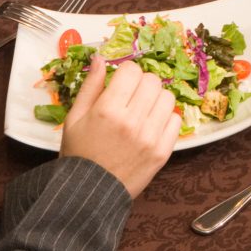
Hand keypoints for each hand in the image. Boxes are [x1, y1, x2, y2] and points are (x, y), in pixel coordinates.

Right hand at [58, 57, 180, 198]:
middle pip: (152, 81)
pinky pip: (176, 120)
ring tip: (141, 111)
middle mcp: (132, 121)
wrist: (90, 193)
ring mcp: (150, 137)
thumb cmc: (79, 153)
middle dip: (141, 84)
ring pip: (167, 97)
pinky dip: (165, 119)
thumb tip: (100, 58)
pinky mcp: (162, 152)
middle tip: (131, 97)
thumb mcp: (75, 117)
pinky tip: (150, 126)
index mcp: (108, 110)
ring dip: (155, 99)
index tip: (120, 84)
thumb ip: (90, 86)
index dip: (125, 74)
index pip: (132, 70)